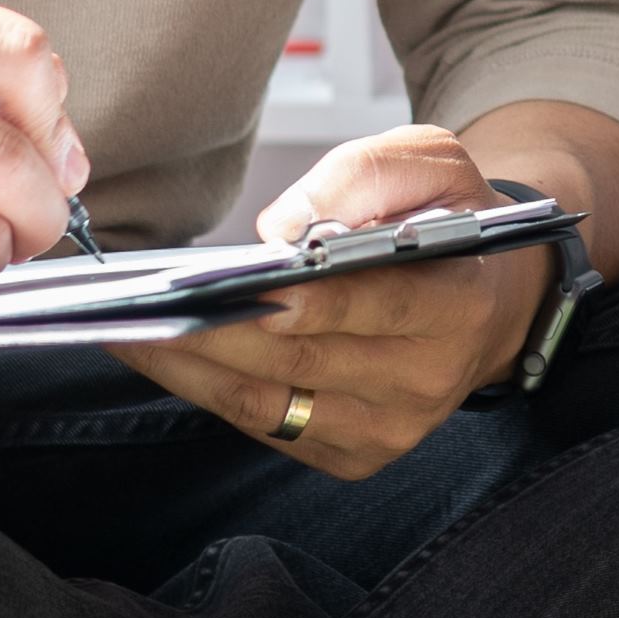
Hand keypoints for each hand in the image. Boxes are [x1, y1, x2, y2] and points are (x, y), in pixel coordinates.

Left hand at [108, 121, 547, 478]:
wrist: (491, 299)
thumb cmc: (451, 222)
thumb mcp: (433, 162)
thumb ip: (364, 176)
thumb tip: (281, 229)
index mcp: (459, 305)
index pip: (376, 306)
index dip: (307, 299)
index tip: (239, 284)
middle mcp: (427, 380)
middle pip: (302, 358)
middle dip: (214, 332)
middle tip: (140, 303)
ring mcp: (390, 428)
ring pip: (270, 403)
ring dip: (190, 368)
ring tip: (127, 327)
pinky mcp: (355, 455)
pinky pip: (265, 425)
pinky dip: (207, 391)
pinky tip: (163, 354)